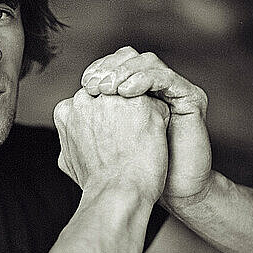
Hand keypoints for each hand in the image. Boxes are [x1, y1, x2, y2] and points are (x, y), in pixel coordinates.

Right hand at [53, 89, 169, 203]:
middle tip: (127, 140)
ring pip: (132, 97)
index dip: (103, 122)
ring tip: (139, 142)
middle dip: (120, 113)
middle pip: (110, 95)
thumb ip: (70, 140)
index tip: (110, 140)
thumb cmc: (96, 184)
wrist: (116, 193)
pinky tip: (152, 142)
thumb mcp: (68, 160)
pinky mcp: (140, 103)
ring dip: (139, 116)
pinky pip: (156, 106)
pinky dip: (158, 123)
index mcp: (66, 111)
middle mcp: (86, 99)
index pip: (90, 103)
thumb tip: (73, 138)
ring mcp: (113, 98)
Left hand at [80, 46, 212, 207]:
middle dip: (109, 68)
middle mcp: (152, 90)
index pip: (114, 65)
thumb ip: (81, 125)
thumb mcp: (92, 145)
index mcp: (130, 96)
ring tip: (108, 89)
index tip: (85, 83)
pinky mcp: (191, 99)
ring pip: (146, 62)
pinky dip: (144, 79)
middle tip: (94, 83)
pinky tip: (126, 92)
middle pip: (128, 58)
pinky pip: (166, 77)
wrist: (153, 194)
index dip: (98, 70)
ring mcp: (172, 93)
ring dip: (124, 71)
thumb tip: (61, 111)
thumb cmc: (123, 174)